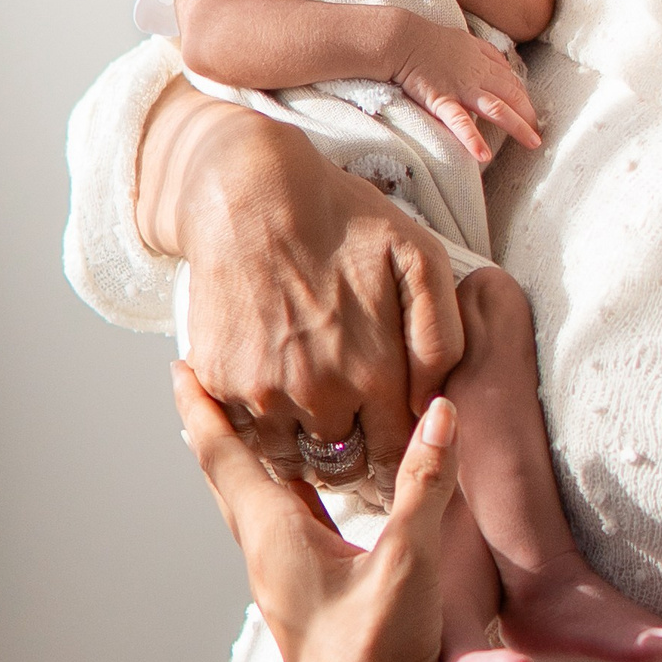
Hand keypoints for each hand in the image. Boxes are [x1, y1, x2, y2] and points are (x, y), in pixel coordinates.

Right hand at [138, 81, 461, 484]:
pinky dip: (261, 428)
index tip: (394, 452)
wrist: (252, 194)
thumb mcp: (421, 258)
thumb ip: (441, 337)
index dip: (398, 458)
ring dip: (306, 449)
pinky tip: (276, 398)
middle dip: (354, 462)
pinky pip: (245, 433)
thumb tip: (434, 400)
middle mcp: (318, 396)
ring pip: (292, 460)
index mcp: (373, 375)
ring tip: (314, 424)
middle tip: (355, 444)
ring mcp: (263, 394)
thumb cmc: (342, 219)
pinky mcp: (220, 382)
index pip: (395, 455)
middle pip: (343, 467)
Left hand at [175, 362, 661, 661]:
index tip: (180, 369)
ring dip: (251, 464)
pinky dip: (286, 497)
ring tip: (253, 427)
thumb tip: (440, 411)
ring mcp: (289, 589)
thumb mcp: (407, 562)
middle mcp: (270, 563)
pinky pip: (287, 533)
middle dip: (217, 429)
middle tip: (205, 386)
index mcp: (274, 543)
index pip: (225, 459)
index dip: (202, 410)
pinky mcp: (315, 607)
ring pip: (258, 509)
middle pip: (231, 480)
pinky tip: (309, 497)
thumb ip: (426, 484)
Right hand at [385, 16, 541, 164]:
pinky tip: (484, 154)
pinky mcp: (442, 101)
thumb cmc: (429, 39)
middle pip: (512, 95)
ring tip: (532, 143)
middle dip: (529, 115)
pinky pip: (460, 122)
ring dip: (518, 126)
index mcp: (483, 61)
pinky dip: (473, 138)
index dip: (524, 99)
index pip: (511, 82)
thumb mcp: (464, 39)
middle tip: (539, 135)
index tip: (530, 113)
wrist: (402, 39)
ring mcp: (462, 89)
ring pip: (497, 108)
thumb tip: (504, 63)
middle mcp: (478, 75)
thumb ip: (485, 52)